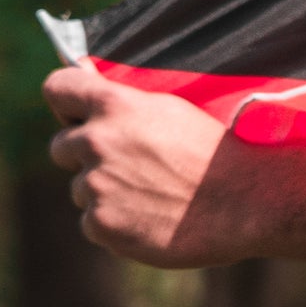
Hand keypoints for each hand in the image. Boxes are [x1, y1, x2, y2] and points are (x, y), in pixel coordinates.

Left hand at [45, 65, 245, 267]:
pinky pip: (92, 221)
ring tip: (152, 194)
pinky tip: (151, 217)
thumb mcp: (172, 110)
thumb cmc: (216, 153)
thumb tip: (86, 81)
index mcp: (114, 106)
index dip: (66, 102)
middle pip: (61, 145)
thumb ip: (124, 102)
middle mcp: (96, 142)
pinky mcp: (100, 224)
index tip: (76, 112)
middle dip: (85, 153)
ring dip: (104, 191)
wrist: (248, 203)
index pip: (58, 88)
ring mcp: (94, 186)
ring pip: (80, 187)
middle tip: (127, 163)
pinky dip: (115, 222)